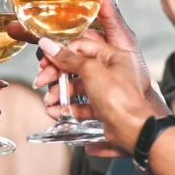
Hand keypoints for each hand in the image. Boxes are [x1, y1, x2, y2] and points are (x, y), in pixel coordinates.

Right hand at [6, 0, 167, 153]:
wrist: (133, 130)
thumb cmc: (120, 98)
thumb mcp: (91, 71)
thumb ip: (69, 58)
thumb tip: (49, 45)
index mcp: (114, 56)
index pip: (83, 47)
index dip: (62, 53)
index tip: (45, 60)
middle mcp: (113, 72)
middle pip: (78, 69)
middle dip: (57, 77)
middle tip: (41, 83)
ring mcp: (109, 92)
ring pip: (79, 90)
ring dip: (61, 96)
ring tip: (49, 103)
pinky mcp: (105, 110)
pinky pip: (84, 107)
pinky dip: (70, 110)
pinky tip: (58, 113)